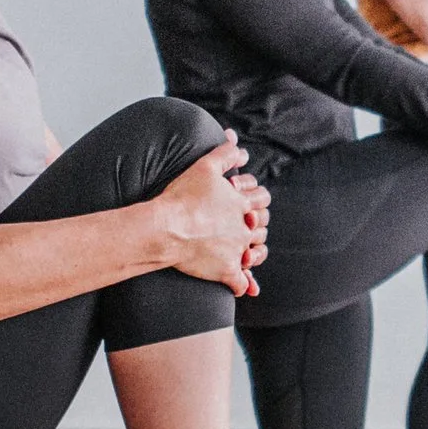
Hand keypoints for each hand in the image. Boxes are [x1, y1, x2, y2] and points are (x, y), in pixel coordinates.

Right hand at [158, 130, 268, 295]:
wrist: (166, 228)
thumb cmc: (182, 197)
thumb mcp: (204, 166)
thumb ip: (225, 153)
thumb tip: (237, 142)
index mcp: (241, 203)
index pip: (262, 199)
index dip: (257, 199)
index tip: (249, 202)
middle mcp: (243, 227)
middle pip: (261, 226)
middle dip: (256, 225)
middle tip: (247, 225)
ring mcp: (236, 250)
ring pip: (256, 253)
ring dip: (254, 252)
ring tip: (247, 252)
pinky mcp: (225, 270)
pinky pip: (240, 282)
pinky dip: (244, 285)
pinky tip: (243, 286)